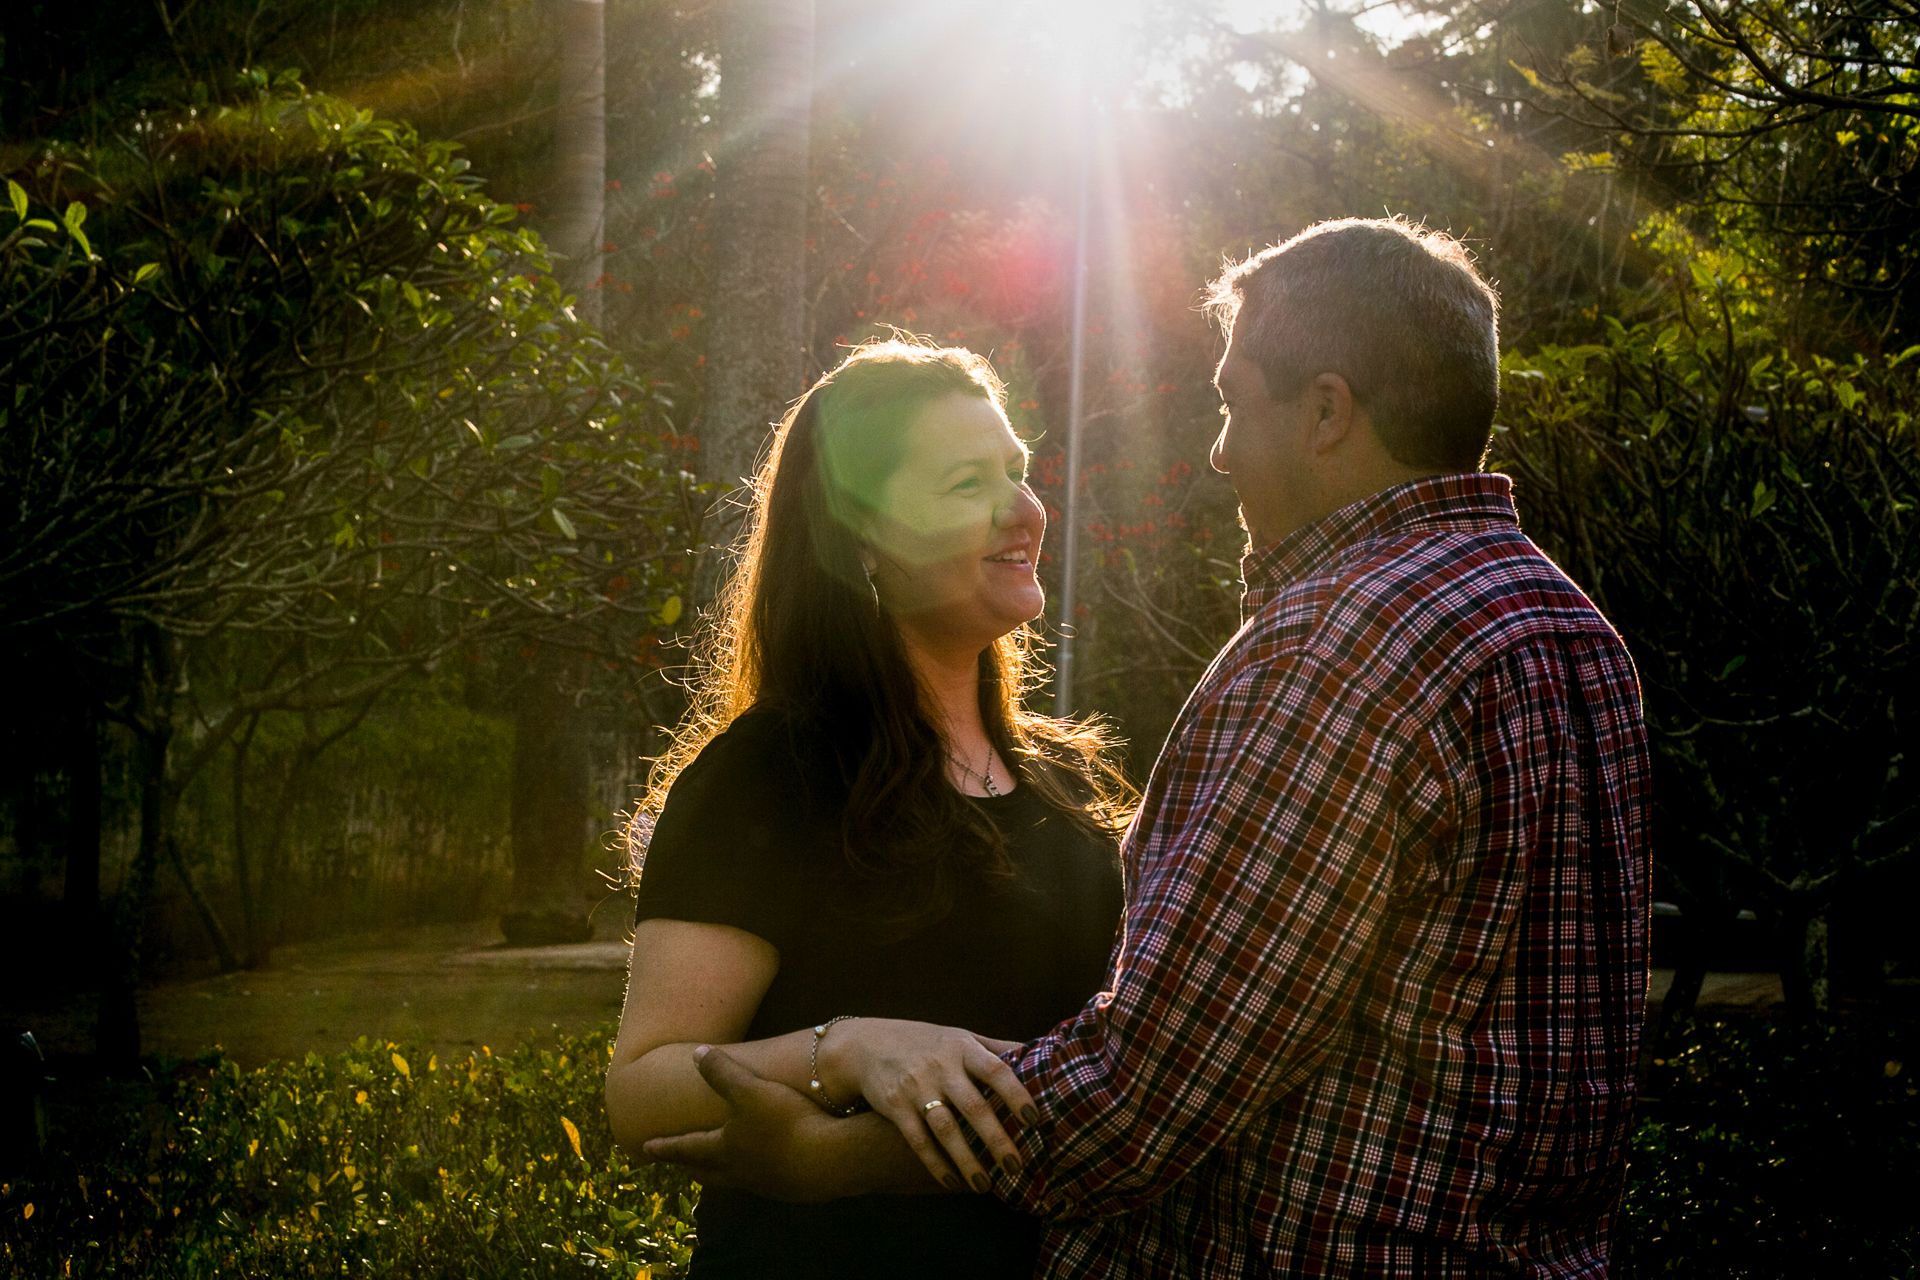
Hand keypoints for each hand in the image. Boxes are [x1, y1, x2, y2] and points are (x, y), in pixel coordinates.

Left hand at [642, 1046, 842, 1201]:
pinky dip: (754, 1175)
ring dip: (721, 1174)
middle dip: (691, 1166)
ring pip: (734, 1180)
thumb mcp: (750, 1090)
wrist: (830, 1159)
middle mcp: (739, 1172)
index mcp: (723, 1149)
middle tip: (680, 1165)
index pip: (686, 1147)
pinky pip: (763, 1183)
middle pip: (707, 1171)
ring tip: (718, 1169)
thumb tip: (697, 1053)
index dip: (665, 1146)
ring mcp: (765, 1184)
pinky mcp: (791, 1189)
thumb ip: (722, 1072)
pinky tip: (766, 1168)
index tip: (644, 1150)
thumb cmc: (784, 1122)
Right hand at [822, 1018, 1037, 1192]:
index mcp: (962, 1047)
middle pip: (973, 1106)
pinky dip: (936, 1163)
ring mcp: (916, 1086)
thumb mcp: (959, 1036)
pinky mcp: (895, 1106)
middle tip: (1016, 1166)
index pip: (996, 1070)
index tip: (1035, 1119)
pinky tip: (952, 1182)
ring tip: (985, 1186)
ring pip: (946, 1129)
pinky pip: (918, 1140)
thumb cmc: (924, 1043)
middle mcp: (940, 1066)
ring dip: (967, 1160)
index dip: (1017, 1094)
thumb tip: (1040, 1054)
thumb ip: (994, 1048)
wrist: (865, 1045)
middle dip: (996, 1138)